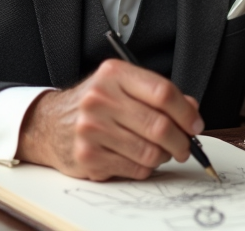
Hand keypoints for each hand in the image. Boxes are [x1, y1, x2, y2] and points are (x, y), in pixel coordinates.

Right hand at [16, 59, 203, 180]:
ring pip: (150, 152)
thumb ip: (156, 94)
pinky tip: (137, 159)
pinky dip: (144, 168)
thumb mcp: (121, 87)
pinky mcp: (89, 156)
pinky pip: (135, 169)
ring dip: (164, 156)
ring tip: (160, 152)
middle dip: (181, 141)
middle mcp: (100, 99)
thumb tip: (191, 111)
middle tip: (186, 146)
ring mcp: (92, 129)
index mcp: (113, 75)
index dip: (186, 112)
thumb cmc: (93, 105)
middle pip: (159, 125)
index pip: (162, 92)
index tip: (195, 124)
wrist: (49, 124)